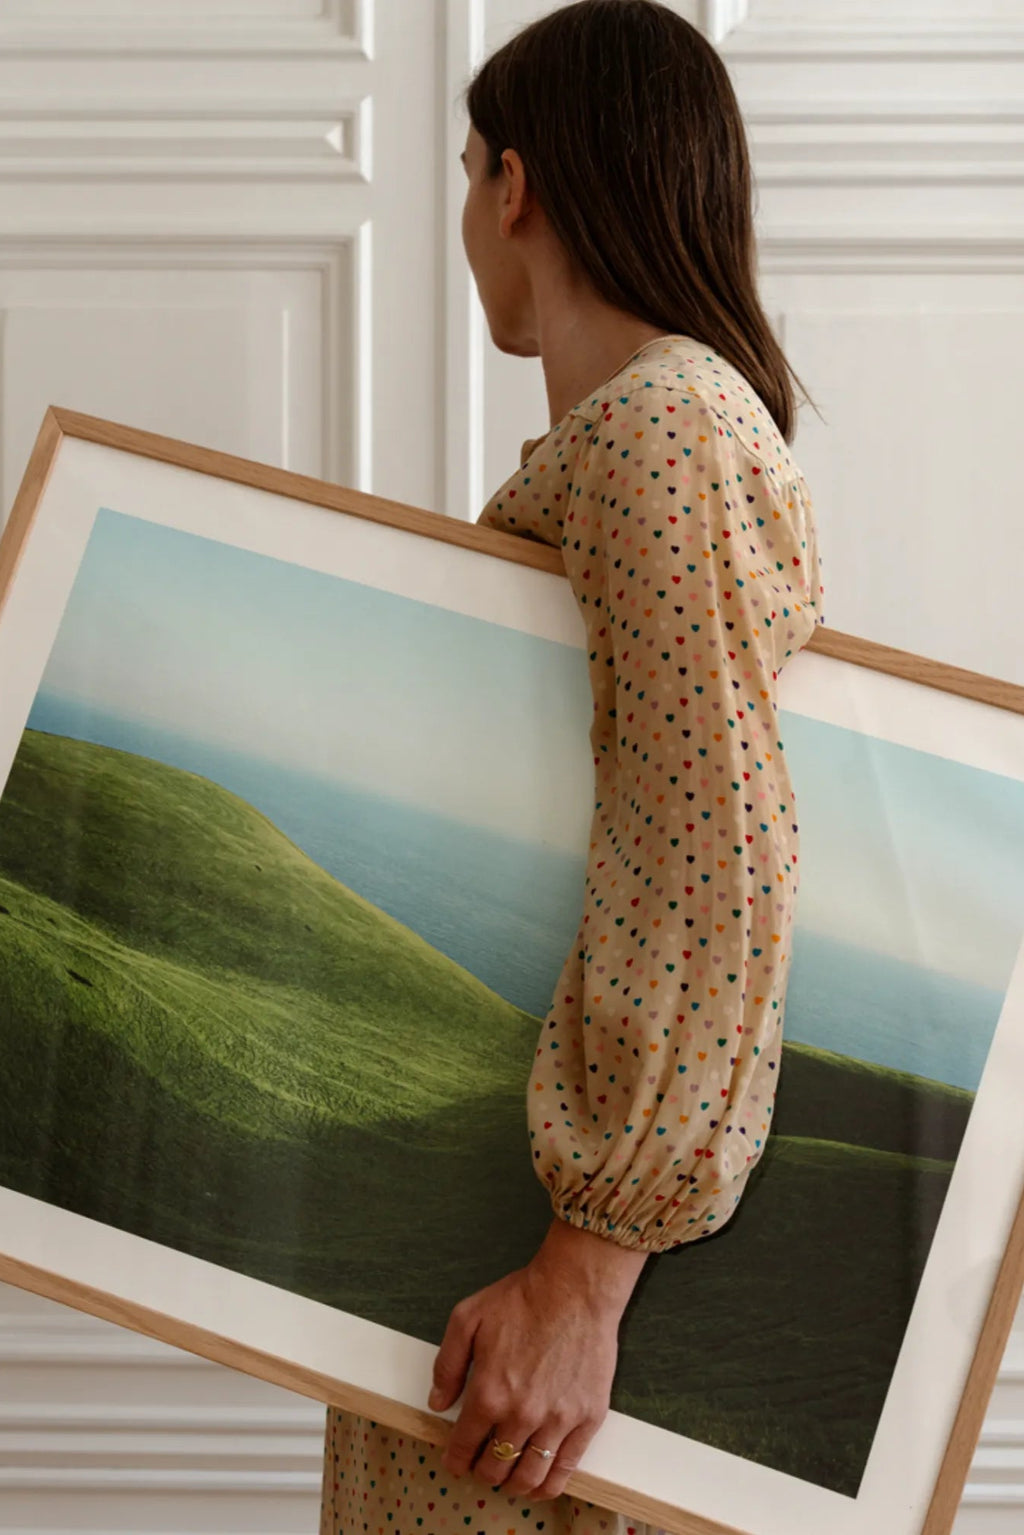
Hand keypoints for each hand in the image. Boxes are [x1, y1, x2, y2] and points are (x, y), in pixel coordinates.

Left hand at [428, 1217, 647, 1500]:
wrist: (575, 1288)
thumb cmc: (521, 1298)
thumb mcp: (467, 1318)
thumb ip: (447, 1364)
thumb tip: (437, 1402)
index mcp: (488, 1394)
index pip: (464, 1447)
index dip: (456, 1460)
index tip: (456, 1461)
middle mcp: (521, 1415)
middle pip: (495, 1468)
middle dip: (482, 1471)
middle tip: (482, 1464)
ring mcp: (557, 1420)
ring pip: (529, 1477)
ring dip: (513, 1484)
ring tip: (509, 1477)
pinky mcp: (587, 1419)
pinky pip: (566, 1469)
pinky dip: (549, 1485)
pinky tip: (539, 1482)